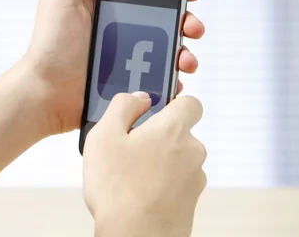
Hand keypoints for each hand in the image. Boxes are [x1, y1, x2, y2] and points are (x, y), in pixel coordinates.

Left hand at [22, 0, 204, 134]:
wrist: (45, 93)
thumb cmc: (49, 45)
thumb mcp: (61, 0)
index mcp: (105, 7)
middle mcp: (119, 30)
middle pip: (165, 21)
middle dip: (187, 22)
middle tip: (193, 28)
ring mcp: (125, 58)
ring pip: (167, 51)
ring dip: (186, 53)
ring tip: (187, 61)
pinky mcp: (128, 84)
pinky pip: (158, 80)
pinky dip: (172, 81)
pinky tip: (176, 81)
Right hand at [83, 92, 206, 236]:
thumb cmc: (117, 188)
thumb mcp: (104, 136)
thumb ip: (122, 106)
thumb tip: (138, 97)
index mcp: (173, 129)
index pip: (190, 103)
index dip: (172, 103)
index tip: (151, 111)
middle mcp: (192, 151)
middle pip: (179, 132)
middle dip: (157, 137)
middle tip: (128, 148)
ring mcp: (194, 178)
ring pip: (176, 159)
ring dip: (158, 161)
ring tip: (129, 175)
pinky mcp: (191, 201)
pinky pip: (176, 182)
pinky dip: (160, 184)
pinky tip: (137, 193)